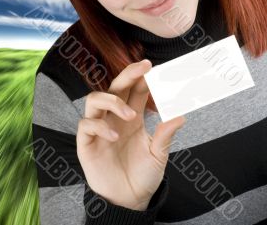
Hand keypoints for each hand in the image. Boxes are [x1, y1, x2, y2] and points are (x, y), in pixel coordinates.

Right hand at [76, 59, 185, 209]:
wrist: (128, 200)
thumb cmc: (142, 175)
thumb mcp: (158, 155)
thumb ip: (165, 135)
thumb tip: (180, 115)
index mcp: (131, 117)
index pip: (134, 90)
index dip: (142, 77)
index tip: (155, 68)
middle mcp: (113, 118)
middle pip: (115, 87)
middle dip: (128, 75)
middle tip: (144, 68)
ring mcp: (99, 128)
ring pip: (94, 99)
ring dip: (112, 101)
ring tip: (131, 115)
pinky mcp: (86, 141)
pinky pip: (87, 124)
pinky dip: (99, 126)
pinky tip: (114, 136)